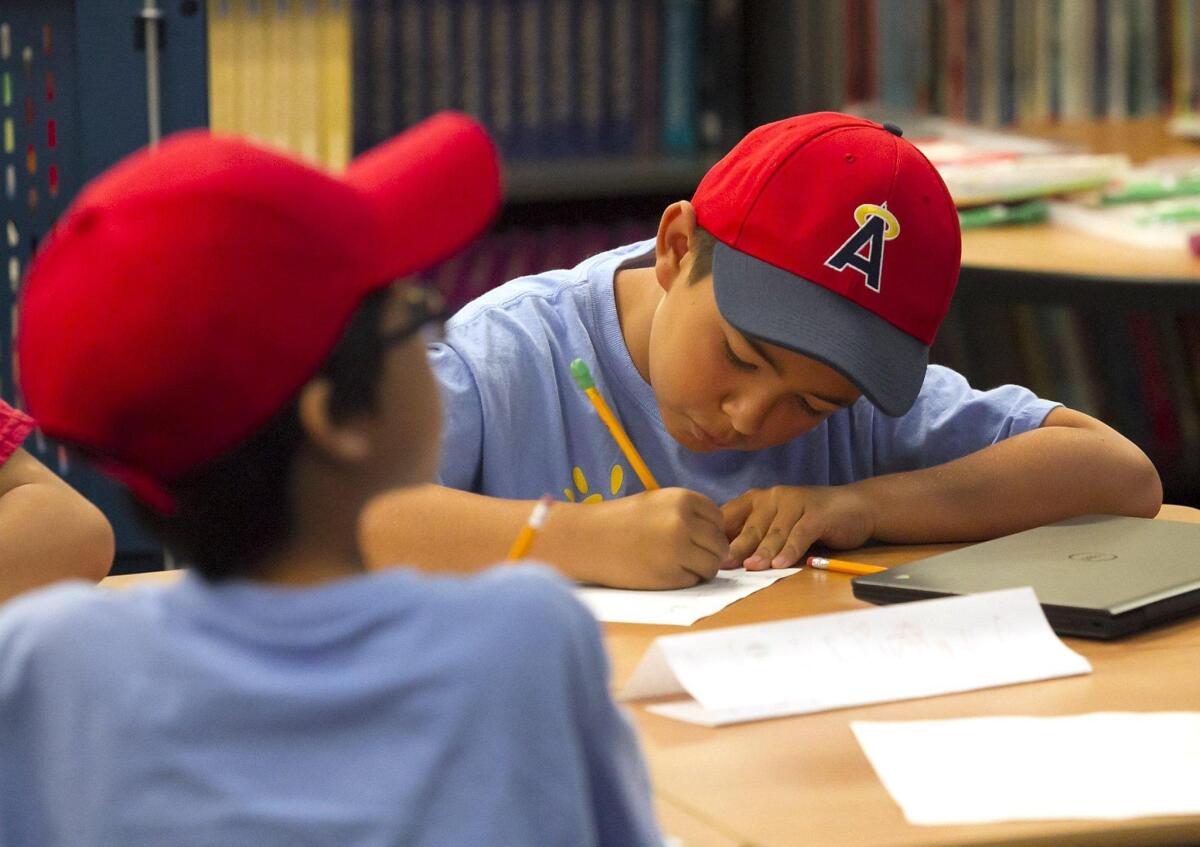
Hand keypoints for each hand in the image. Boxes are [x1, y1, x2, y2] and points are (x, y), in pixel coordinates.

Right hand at [566, 488, 728, 588]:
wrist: (585, 540)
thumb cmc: (618, 521)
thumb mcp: (656, 502)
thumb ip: (686, 513)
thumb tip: (718, 534)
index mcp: (682, 499)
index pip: (717, 519)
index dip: (708, 530)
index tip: (692, 536)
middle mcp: (684, 522)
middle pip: (719, 544)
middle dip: (708, 552)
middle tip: (688, 556)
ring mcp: (678, 550)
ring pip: (712, 565)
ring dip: (700, 568)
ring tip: (677, 564)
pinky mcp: (669, 575)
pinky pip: (693, 580)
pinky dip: (684, 579)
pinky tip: (663, 571)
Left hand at [721, 485, 875, 569]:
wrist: (854, 507)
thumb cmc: (807, 520)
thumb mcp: (776, 524)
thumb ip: (753, 535)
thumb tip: (720, 559)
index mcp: (756, 500)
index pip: (731, 518)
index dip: (718, 537)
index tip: (705, 556)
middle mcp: (772, 498)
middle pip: (750, 527)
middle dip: (736, 547)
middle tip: (722, 565)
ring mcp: (794, 503)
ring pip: (774, 532)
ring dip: (762, 552)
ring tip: (751, 568)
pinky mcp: (816, 514)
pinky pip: (799, 535)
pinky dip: (790, 551)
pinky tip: (781, 565)